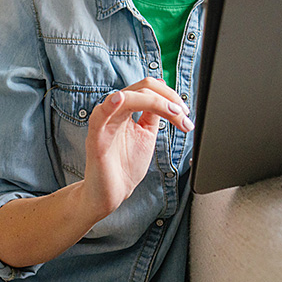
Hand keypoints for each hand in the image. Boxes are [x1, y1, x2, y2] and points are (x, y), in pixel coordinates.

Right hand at [81, 78, 192, 215]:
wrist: (111, 193)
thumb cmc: (125, 165)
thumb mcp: (146, 135)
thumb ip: (153, 116)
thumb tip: (168, 100)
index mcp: (126, 109)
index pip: (148, 88)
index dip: (170, 95)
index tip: (185, 113)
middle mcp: (114, 110)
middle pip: (142, 87)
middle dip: (169, 98)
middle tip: (184, 115)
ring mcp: (104, 122)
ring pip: (128, 97)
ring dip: (156, 102)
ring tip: (174, 113)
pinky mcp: (96, 137)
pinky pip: (100, 116)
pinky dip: (110, 105)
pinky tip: (120, 99)